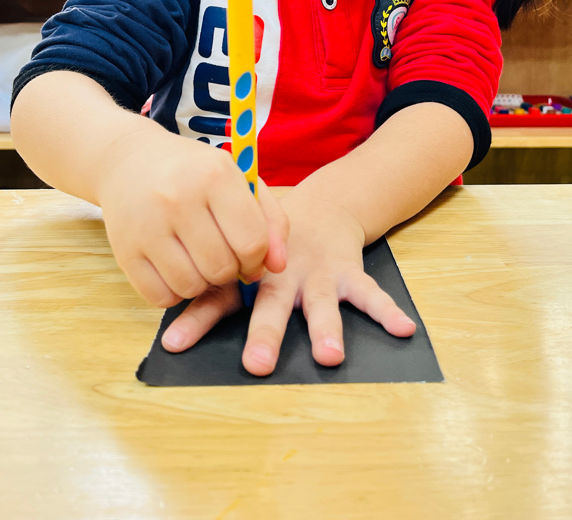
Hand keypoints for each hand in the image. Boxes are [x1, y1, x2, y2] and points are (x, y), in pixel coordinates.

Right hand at [96, 127, 288, 306]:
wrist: (128, 160)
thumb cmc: (193, 172)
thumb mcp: (237, 180)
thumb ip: (270, 221)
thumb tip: (278, 267)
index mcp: (215, 175)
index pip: (251, 241)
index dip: (258, 258)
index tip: (250, 255)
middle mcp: (179, 199)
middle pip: (222, 268)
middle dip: (230, 269)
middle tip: (221, 253)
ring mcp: (147, 226)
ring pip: (192, 286)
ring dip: (202, 282)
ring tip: (198, 259)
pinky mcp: (124, 251)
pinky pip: (160, 297)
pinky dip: (173, 291)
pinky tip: (174, 267)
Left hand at [160, 188, 415, 374]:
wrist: (320, 207)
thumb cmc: (266, 239)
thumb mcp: (235, 253)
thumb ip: (209, 288)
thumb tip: (167, 335)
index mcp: (249, 271)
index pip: (218, 296)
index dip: (197, 319)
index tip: (174, 345)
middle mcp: (282, 274)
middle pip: (271, 306)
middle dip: (265, 334)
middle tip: (257, 365)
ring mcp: (317, 274)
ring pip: (320, 305)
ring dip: (326, 330)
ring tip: (330, 357)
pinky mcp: (347, 273)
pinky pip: (369, 293)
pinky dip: (387, 310)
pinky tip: (404, 328)